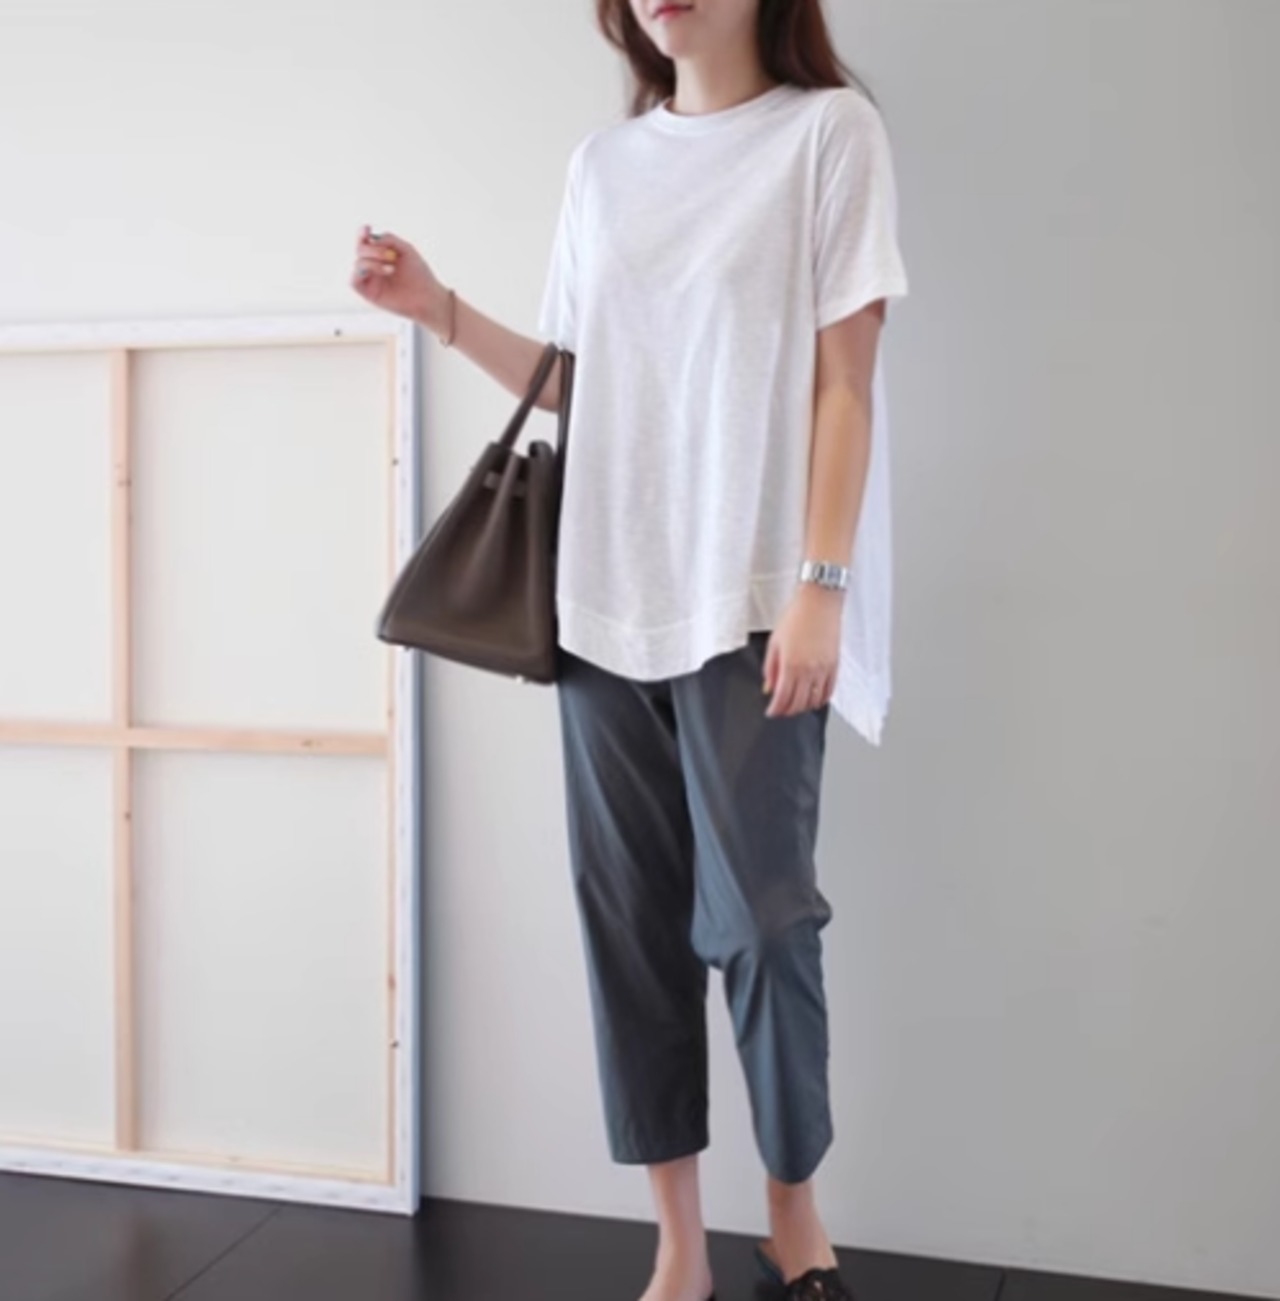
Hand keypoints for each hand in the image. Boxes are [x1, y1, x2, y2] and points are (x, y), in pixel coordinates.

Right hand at [349, 224, 446, 327]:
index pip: (364, 241)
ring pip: (358, 263)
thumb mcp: (406, 249)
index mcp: (379, 255)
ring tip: (392, 268)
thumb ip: (389, 239)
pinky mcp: (368, 293)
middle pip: (359, 250)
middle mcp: (372, 266)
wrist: (427, 297)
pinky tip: (385, 272)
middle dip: (373, 249)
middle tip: (391, 255)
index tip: (367, 228)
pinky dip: (366, 271)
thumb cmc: (418, 274)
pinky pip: (354, 280)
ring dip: (373, 261)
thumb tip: (371, 240)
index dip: (361, 233)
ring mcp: (369, 280)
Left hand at [761, 585, 842, 718]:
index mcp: (790, 665)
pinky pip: (829, 691)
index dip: (776, 710)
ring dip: (804, 707)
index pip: (783, 698)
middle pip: (798, 703)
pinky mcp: (835, 665)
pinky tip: (814, 698)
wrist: (819, 601)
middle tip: (782, 710)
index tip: (771, 712)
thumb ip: (770, 668)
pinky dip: (821, 699)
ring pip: (814, 700)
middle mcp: (808, 671)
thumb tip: (769, 687)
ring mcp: (824, 669)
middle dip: (788, 710)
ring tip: (796, 705)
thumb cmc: (796, 617)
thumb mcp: (774, 642)